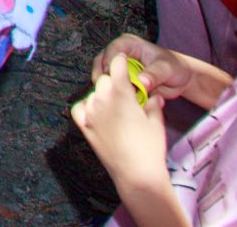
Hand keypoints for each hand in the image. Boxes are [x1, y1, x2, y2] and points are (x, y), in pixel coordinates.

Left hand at [71, 52, 170, 183]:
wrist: (136, 174)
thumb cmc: (150, 148)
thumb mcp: (157, 121)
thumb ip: (153, 103)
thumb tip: (154, 96)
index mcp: (121, 92)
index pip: (116, 63)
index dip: (121, 62)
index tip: (125, 64)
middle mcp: (102, 98)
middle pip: (104, 79)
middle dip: (114, 82)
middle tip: (125, 95)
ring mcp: (90, 111)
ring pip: (93, 93)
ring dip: (102, 95)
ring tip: (115, 109)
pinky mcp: (84, 125)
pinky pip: (79, 107)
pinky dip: (87, 107)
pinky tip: (97, 113)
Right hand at [90, 34, 192, 102]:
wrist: (180, 79)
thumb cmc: (174, 67)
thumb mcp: (166, 69)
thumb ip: (153, 75)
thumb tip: (142, 83)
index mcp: (129, 44)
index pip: (112, 51)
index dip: (110, 64)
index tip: (112, 77)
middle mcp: (120, 54)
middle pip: (101, 64)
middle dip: (104, 79)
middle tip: (110, 92)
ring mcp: (118, 69)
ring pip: (102, 77)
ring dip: (107, 89)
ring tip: (115, 100)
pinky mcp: (120, 82)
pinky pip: (110, 88)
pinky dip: (111, 95)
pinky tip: (117, 103)